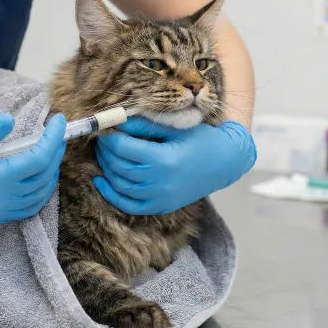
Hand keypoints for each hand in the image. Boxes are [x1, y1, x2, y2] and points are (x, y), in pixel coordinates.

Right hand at [0, 114, 66, 224]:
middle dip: (55, 153)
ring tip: (50, 149)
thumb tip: (11, 120)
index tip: (58, 120)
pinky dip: (40, 191)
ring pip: (40, 195)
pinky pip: (28, 208)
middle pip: (43, 177)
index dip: (53, 139)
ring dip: (50, 172)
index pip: (37, 160)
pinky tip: (37, 174)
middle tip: (57, 131)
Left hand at [93, 118, 255, 214]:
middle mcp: (160, 182)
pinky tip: (102, 180)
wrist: (225, 163)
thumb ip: (144, 124)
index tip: (104, 129)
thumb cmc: (201, 140)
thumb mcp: (174, 127)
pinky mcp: (160, 207)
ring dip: (107, 169)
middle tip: (102, 139)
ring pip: (120, 185)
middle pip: (118, 166)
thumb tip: (116, 120)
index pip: (123, 148)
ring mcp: (160, 198)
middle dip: (105, 151)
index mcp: (163, 159)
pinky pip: (128, 205)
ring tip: (105, 154)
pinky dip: (112, 194)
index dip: (109, 138)